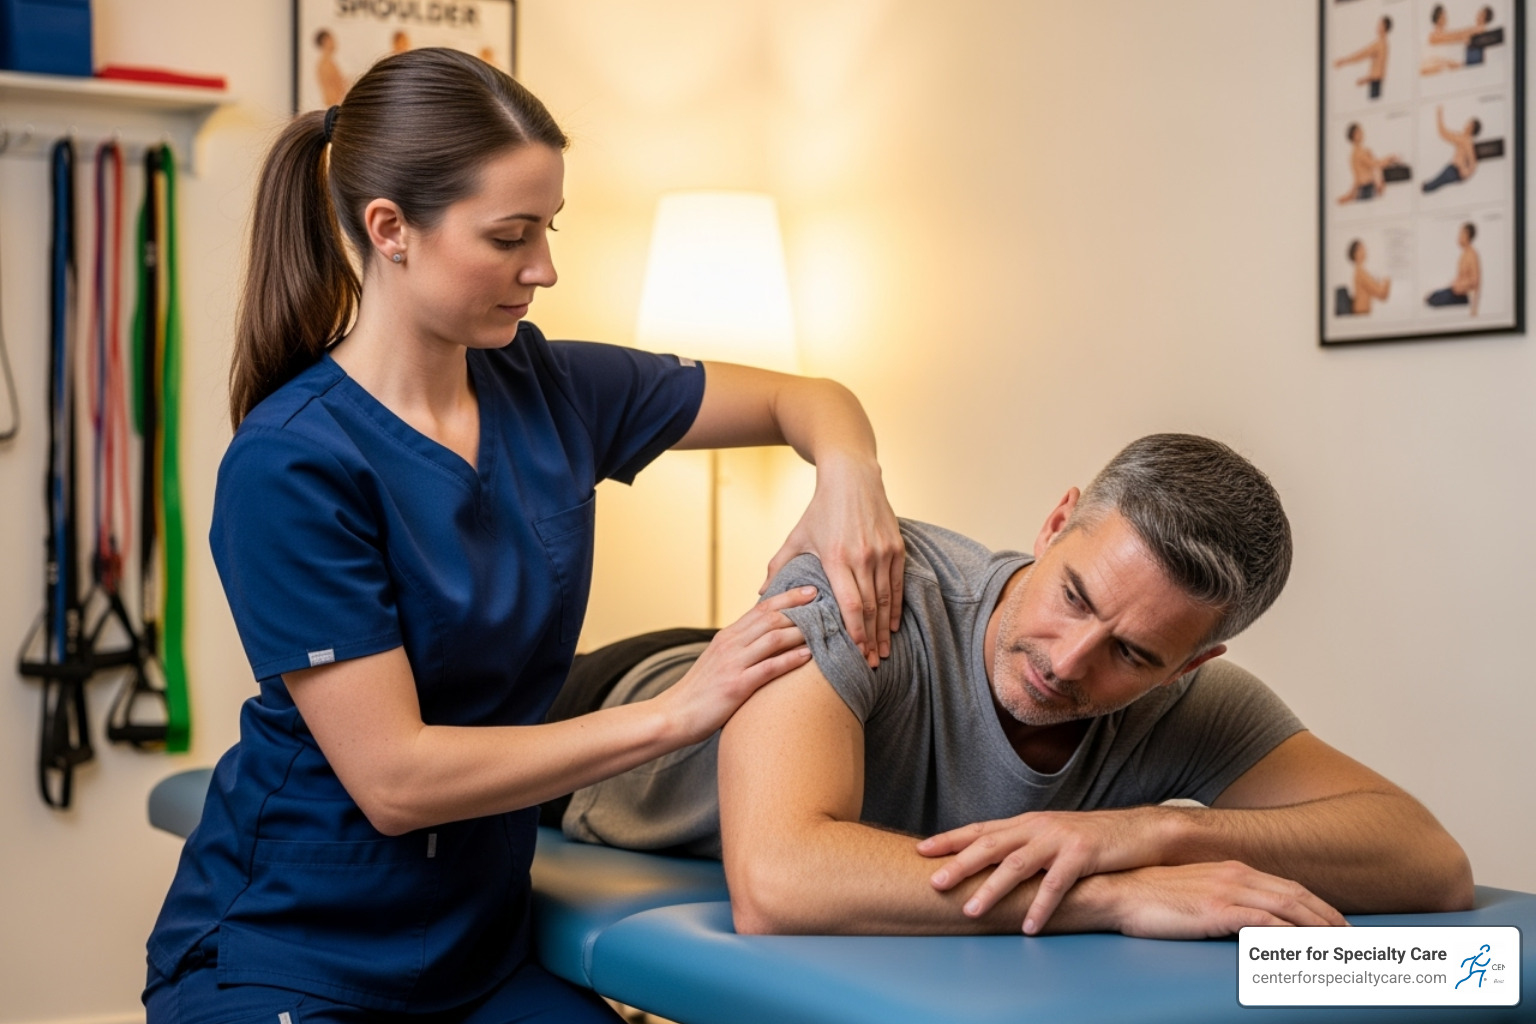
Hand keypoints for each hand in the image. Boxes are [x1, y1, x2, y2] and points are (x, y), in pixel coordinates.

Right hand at [659, 586, 814, 743]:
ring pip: (773, 638)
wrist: (675, 714)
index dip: (788, 596)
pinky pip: (769, 668)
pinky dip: (790, 660)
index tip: (811, 590)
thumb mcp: (719, 660)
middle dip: (801, 607)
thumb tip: (768, 641)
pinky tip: (809, 656)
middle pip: (771, 617)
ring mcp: (733, 663)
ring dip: (801, 631)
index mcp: (727, 635)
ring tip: (825, 627)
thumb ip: (741, 648)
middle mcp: (730, 644)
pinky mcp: (736, 686)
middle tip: (827, 601)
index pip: (762, 608)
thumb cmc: (701, 691)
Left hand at [761, 456, 903, 666]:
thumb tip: (761, 595)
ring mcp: (882, 552)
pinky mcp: (896, 547)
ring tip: (882, 653)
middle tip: (870, 664)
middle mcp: (862, 557)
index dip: (854, 632)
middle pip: (870, 608)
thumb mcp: (797, 537)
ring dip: (884, 629)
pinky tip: (892, 627)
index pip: (849, 604)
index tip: (854, 655)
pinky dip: (896, 608)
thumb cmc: (820, 510)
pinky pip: (897, 585)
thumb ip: (780, 567)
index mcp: (836, 557)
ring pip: (886, 599)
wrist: (852, 478)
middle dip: (870, 639)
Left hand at [919, 807, 1171, 933]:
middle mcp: (1038, 827)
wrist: (1136, 832)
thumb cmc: (1090, 839)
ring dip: (992, 890)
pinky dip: (1040, 907)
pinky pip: (1056, 885)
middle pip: (990, 844)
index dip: (950, 839)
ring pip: (1017, 864)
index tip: (921, 850)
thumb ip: (1022, 846)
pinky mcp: (1083, 855)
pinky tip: (1028, 927)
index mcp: (1026, 822)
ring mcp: (1059, 839)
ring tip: (971, 911)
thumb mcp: (1050, 836)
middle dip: (959, 864)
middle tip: (934, 883)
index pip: (981, 829)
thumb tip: (987, 862)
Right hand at [1088, 862, 1347, 938]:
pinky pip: (1265, 924)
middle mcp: (1236, 875)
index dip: (1317, 906)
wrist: (1118, 891)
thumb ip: (1220, 899)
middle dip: (1329, 918)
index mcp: (1232, 870)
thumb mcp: (1192, 892)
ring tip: (1342, 947)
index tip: (1337, 924)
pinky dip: (1291, 936)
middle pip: (1298, 896)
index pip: (1287, 888)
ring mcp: (1228, 891)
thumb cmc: (1149, 896)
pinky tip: (1305, 948)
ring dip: (1319, 928)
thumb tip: (1239, 918)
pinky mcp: (1217, 910)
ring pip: (1289, 909)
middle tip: (1354, 940)